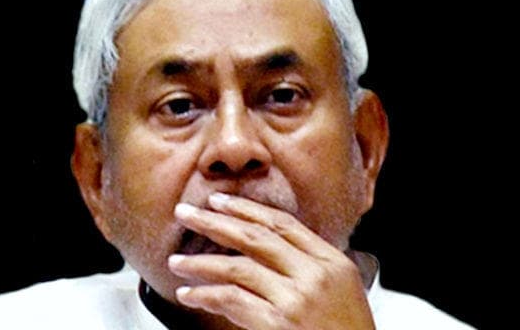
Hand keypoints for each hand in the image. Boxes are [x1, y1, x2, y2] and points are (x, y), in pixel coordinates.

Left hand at [168, 193, 374, 329]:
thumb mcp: (343, 291)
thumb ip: (311, 266)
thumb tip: (268, 250)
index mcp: (332, 261)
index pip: (282, 224)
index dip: (245, 209)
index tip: (219, 201)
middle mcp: (314, 274)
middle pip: (255, 237)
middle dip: (214, 222)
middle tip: (186, 213)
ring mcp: (297, 299)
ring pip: (237, 268)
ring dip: (201, 263)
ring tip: (177, 261)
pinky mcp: (279, 324)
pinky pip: (233, 301)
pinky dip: (206, 295)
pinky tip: (189, 293)